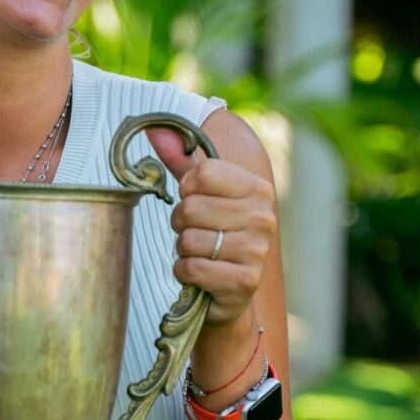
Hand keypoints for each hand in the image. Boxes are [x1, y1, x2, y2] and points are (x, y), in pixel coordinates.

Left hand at [146, 127, 276, 326]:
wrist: (231, 293)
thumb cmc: (214, 234)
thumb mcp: (201, 193)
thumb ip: (179, 159)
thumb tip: (155, 127)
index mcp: (257, 189)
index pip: (202, 173)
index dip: (186, 188)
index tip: (194, 199)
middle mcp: (263, 217)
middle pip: (190, 208)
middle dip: (181, 224)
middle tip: (197, 233)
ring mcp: (257, 250)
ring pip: (187, 240)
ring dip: (183, 250)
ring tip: (201, 253)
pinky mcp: (244, 281)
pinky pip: (191, 268)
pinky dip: (184, 272)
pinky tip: (200, 274)